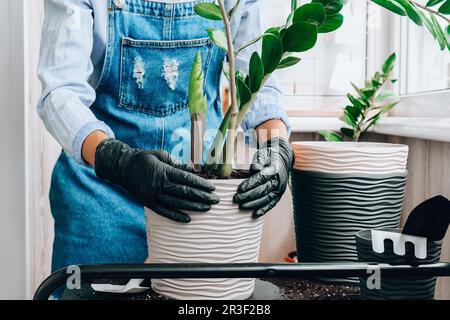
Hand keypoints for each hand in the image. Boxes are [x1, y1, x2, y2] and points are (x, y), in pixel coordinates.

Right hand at [94, 138, 218, 222]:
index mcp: (164, 171)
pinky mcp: (149, 203)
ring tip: (207, 208)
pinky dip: (177, 216)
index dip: (201, 184)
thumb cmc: (144, 159)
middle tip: (215, 199)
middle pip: (185, 192)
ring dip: (194, 206)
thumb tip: (192, 169)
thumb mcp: (160, 155)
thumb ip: (176, 162)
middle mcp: (160, 185)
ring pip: (177, 203)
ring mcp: (154, 195)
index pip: (187, 179)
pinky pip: (165, 212)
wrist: (123, 168)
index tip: (212, 187)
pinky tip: (188, 219)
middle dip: (202, 196)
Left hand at [233, 137, 293, 217]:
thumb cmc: (269, 156)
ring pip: (266, 198)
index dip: (251, 184)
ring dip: (254, 204)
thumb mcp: (264, 153)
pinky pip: (272, 203)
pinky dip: (264, 209)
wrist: (283, 159)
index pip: (262, 178)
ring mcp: (280, 189)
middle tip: (236, 199)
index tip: (240, 189)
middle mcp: (278, 180)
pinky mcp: (279, 195)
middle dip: (249, 195)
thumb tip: (254, 169)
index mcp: (274, 169)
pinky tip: (255, 214)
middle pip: (263, 190)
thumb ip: (258, 160)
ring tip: (241, 206)